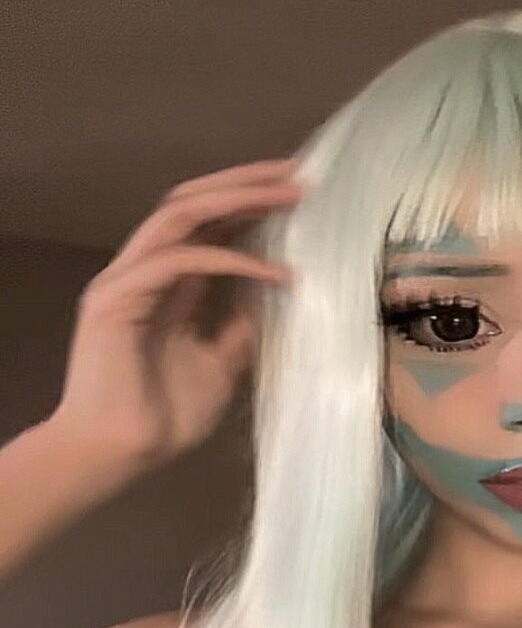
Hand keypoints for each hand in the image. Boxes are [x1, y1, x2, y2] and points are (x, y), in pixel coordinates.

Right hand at [50, 157, 302, 470]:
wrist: (122, 453)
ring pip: (181, 214)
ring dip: (238, 200)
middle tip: (299, 174)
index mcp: (167, 283)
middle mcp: (145, 270)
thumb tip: (272, 301)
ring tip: (290, 197)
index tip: (299, 193)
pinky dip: (230, 261)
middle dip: (246, 183)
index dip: (250, 203)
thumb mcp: (221, 367)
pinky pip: (179, 261)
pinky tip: (274, 274)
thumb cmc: (164, 418)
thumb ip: (238, 330)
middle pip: (194, 202)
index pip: (209, 224)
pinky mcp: (116, 297)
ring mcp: (127, 279)